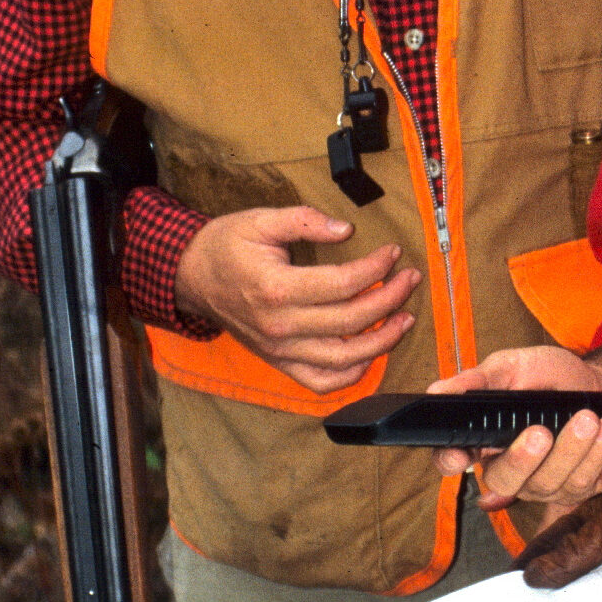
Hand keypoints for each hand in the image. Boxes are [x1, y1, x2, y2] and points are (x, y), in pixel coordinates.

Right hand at [174, 205, 418, 392]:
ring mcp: (280, 349)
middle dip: (390, 299)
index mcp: (276, 288)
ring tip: (405, 318)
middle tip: (409, 278)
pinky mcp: (279, 362)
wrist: (191, 278)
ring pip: (343, 358)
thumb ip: (304, 221)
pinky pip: (321, 381)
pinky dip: (351, 374)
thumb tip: (344, 229)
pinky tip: (371, 354)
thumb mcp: (261, 220)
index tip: (392, 252)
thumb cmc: (226, 246)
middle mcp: (279, 326)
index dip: (375, 269)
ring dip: (382, 341)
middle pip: (351, 321)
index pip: (342, 285)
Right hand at [427, 346, 601, 515]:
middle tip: (541, 432)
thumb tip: (437, 390)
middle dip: (522, 460)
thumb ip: (481, 380)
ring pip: (548, 482)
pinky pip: (583, 481)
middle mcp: (510, 468)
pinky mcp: (578, 488)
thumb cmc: (554, 378)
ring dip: (571, 448)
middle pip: (503, 481)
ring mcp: (544, 484)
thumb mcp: (516, 366)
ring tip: (588, 417)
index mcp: (485, 439)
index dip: (451, 461)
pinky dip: (597, 452)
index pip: (454, 459)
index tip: (461, 455)